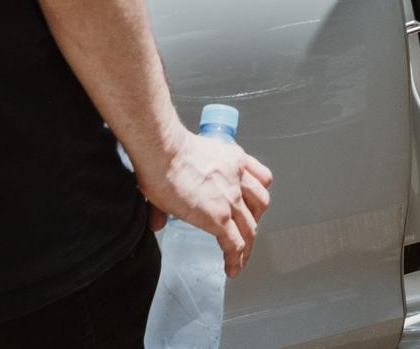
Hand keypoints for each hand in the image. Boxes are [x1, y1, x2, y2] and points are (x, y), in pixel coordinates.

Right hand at [137, 129, 273, 276]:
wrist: (164, 151)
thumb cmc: (166, 151)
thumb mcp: (183, 161)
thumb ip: (177, 188)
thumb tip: (158, 221)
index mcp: (233, 159)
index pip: (261, 178)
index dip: (258, 196)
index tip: (253, 207)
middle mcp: (238, 177)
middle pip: (259, 205)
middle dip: (254, 222)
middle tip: (246, 233)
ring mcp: (231, 199)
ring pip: (250, 228)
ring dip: (248, 245)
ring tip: (241, 258)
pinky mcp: (219, 217)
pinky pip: (235, 244)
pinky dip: (236, 259)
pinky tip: (232, 268)